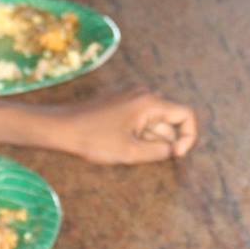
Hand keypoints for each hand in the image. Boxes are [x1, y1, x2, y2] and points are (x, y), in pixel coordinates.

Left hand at [43, 88, 199, 163]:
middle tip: (143, 155)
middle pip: (170, 119)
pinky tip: (119, 142)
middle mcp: (144, 93)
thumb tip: (175, 149)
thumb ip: (160, 151)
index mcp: (150, 102)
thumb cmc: (94, 140)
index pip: (186, 115)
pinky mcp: (121, 100)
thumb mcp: (131, 152)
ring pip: (154, 120)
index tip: (175, 155)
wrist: (61, 127)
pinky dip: (138, 132)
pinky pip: (141, 116)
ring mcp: (131, 95)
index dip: (188, 137)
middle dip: (164, 141)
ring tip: (126, 148)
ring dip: (149, 138)